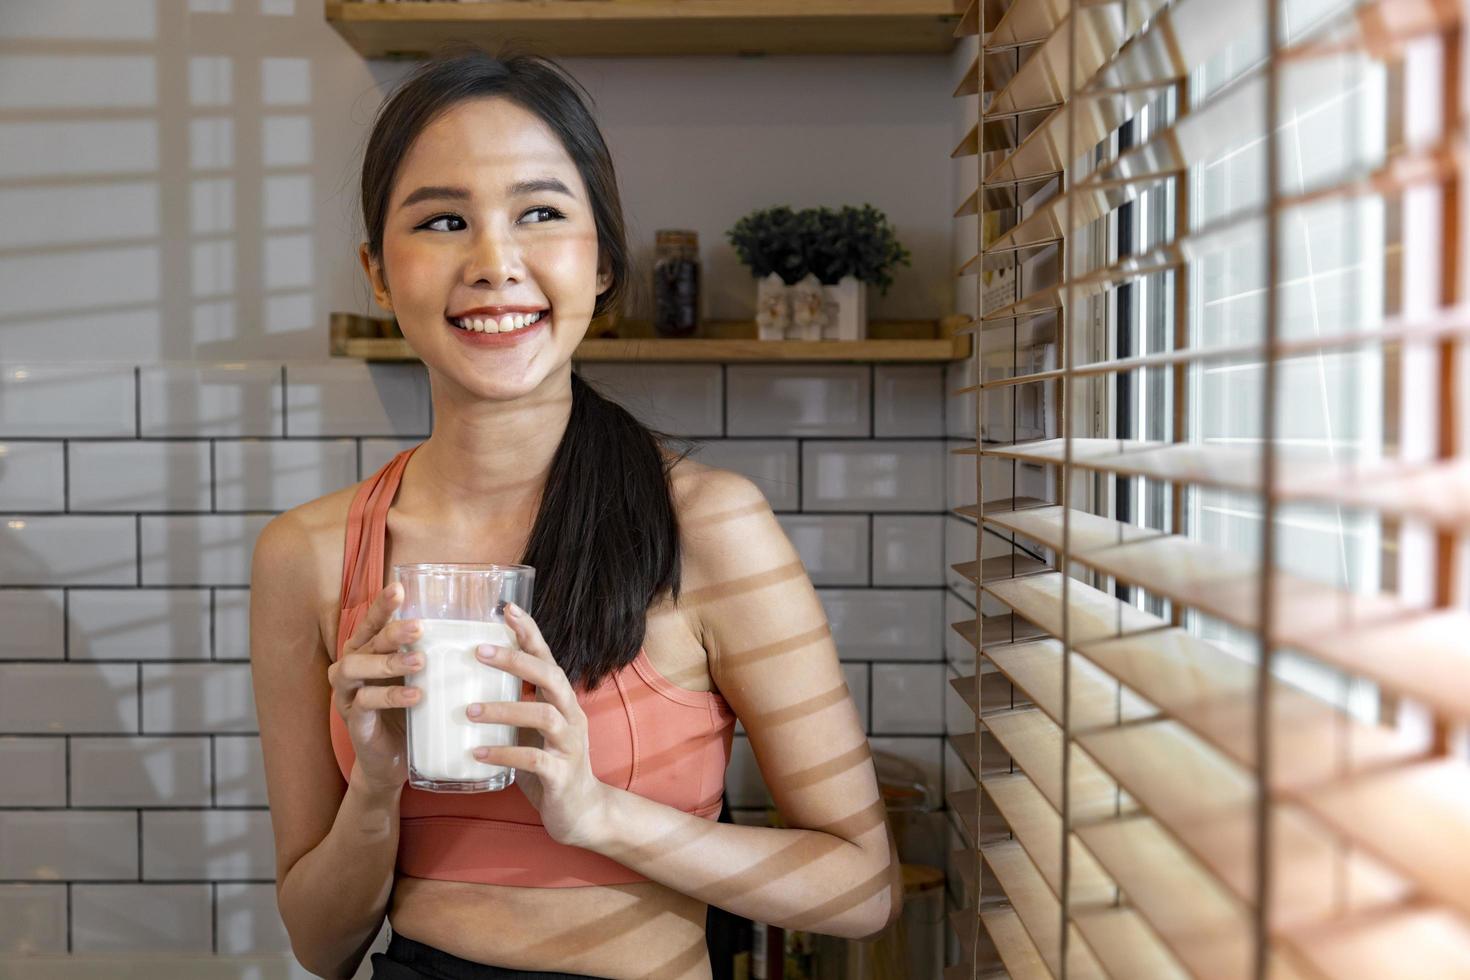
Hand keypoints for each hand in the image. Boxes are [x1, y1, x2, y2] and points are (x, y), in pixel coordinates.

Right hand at [327, 582, 424, 793]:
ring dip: (388, 661)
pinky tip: (415, 695)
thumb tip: (482, 628)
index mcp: (366, 651)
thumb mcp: (421, 678)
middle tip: (420, 626)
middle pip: (366, 640)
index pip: (372, 622)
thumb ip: (434, 654)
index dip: (382, 605)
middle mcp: (351, 666)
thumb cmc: (409, 711)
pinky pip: (365, 703)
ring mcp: (347, 694)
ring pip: (356, 667)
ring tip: (420, 660)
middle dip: (392, 631)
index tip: (399, 588)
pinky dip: (390, 696)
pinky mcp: (354, 721)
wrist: (392, 760)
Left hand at [468, 603, 606, 847]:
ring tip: (469, 710)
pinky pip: (533, 758)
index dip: (529, 632)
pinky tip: (477, 753)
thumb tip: (468, 681)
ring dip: (504, 708)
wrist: (582, 814)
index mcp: (563, 700)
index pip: (548, 657)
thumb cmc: (550, 765)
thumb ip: (515, 705)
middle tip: (479, 651)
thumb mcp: (534, 730)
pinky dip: (504, 753)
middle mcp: (571, 715)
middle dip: (516, 660)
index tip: (506, 608)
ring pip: (543, 714)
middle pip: (551, 676)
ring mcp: (570, 744)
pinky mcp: (562, 774)